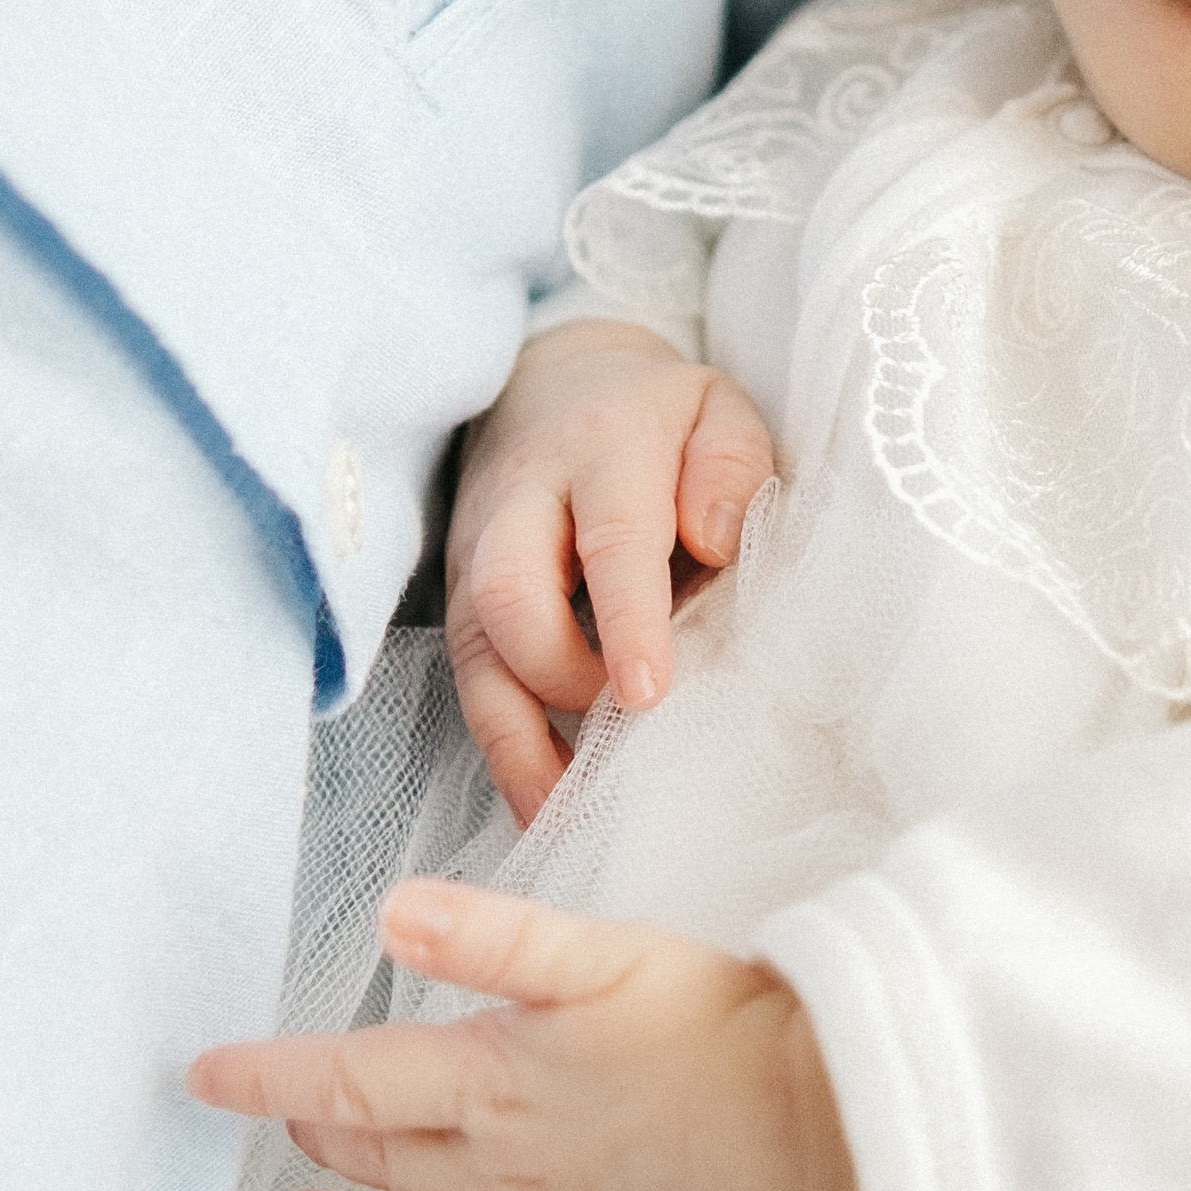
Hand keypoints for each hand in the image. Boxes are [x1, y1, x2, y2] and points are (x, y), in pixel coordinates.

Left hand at [187, 879, 864, 1190]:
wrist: (830, 1134)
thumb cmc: (728, 1027)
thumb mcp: (610, 955)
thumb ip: (497, 936)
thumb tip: (391, 911)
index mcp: (500, 1080)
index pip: (353, 1082)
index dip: (271, 1079)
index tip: (207, 1077)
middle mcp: (508, 1170)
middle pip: (386, 1158)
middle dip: (321, 1143)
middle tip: (282, 1130)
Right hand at [448, 319, 776, 817]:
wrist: (554, 382)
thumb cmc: (658, 416)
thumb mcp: (716, 408)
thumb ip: (730, 466)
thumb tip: (715, 541)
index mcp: (603, 450)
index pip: (611, 537)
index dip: (626, 618)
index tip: (648, 690)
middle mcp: (522, 502)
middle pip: (508, 594)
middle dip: (559, 674)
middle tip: (627, 720)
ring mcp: (477, 550)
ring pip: (473, 648)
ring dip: (515, 735)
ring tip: (566, 808)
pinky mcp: (460, 593)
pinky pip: (468, 676)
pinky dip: (503, 743)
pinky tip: (543, 798)